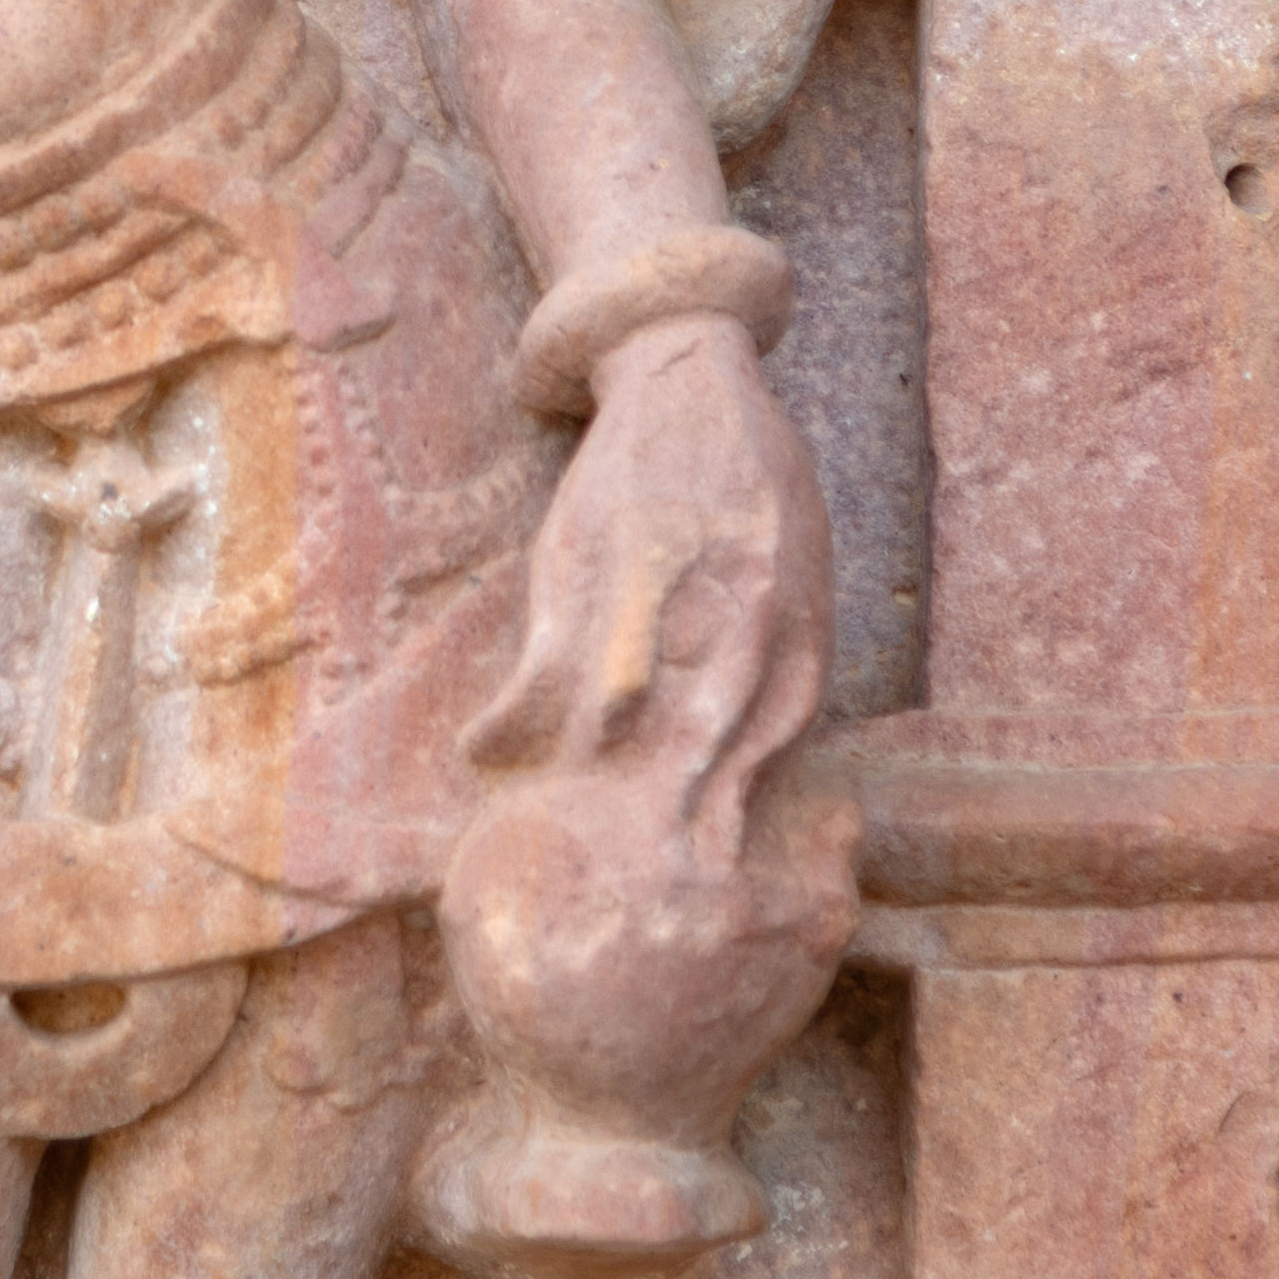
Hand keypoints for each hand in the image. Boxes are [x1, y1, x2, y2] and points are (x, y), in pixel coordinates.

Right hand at [472, 311, 828, 839]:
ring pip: (616, 730)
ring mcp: (662, 604)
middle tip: (630, 900)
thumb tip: (769, 748)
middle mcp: (738, 627)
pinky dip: (506, 722)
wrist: (690, 378)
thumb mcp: (797, 574)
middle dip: (665, 830)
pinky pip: (541, 673)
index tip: (703, 881)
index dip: (732, 822)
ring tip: (541, 844)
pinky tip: (480, 751)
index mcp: (796, 631)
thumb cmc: (751, 484)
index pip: (768, 754)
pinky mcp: (589, 574)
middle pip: (698, 758)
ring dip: (575, 788)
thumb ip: (783, 659)